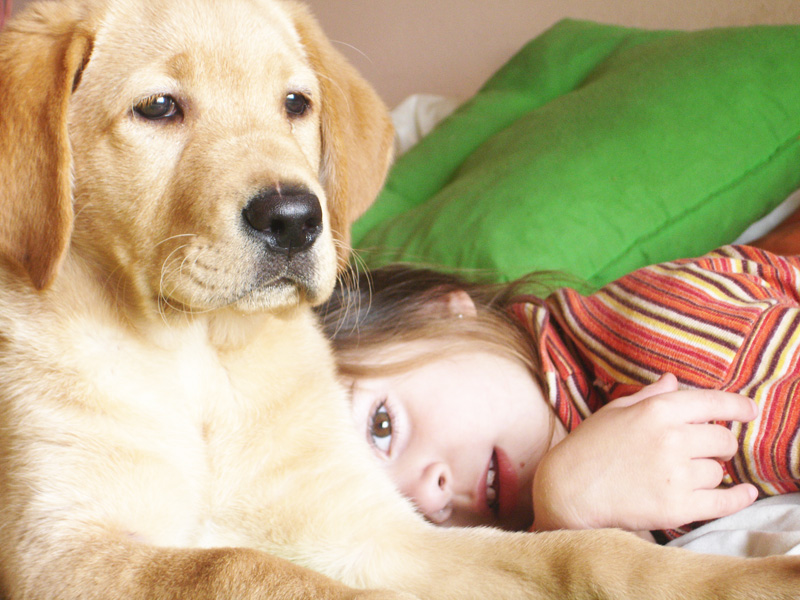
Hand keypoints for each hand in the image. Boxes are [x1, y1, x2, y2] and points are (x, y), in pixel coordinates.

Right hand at [531, 374, 758, 532]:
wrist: (567, 491)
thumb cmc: (587, 447)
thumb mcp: (615, 411)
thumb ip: (649, 396)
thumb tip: (673, 381)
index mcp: (657, 410)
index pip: (713, 402)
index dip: (738, 405)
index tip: (749, 409)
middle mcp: (671, 439)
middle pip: (723, 439)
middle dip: (719, 444)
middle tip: (707, 449)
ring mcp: (676, 474)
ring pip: (718, 471)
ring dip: (709, 472)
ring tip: (685, 474)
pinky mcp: (677, 507)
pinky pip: (723, 502)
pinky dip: (738, 499)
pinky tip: (745, 494)